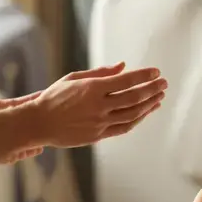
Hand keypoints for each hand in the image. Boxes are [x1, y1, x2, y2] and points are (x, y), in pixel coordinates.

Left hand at [0, 61, 43, 162]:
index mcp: (6, 109)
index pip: (27, 103)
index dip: (39, 98)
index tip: (52, 93)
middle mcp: (8, 123)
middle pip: (31, 119)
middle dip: (44, 116)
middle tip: (59, 112)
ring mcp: (6, 137)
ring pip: (28, 136)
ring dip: (39, 134)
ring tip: (51, 133)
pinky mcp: (1, 150)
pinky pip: (18, 152)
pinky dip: (27, 150)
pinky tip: (36, 148)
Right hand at [28, 62, 167, 147]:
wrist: (39, 123)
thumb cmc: (54, 97)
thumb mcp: (74, 78)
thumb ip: (101, 73)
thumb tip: (123, 66)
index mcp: (92, 88)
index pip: (126, 80)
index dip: (144, 76)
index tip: (156, 72)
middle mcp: (98, 106)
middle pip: (134, 97)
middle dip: (152, 89)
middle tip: (163, 83)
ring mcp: (99, 122)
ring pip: (132, 114)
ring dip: (148, 105)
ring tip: (159, 97)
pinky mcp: (98, 135)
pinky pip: (124, 127)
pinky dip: (137, 119)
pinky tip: (145, 112)